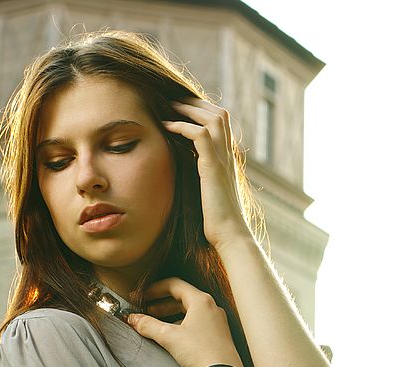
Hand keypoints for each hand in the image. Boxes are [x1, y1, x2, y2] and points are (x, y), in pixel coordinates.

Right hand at [125, 277, 244, 366]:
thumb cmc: (201, 351)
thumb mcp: (169, 336)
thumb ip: (148, 325)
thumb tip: (133, 319)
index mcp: (201, 301)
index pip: (174, 285)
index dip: (154, 289)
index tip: (142, 296)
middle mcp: (211, 307)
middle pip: (183, 297)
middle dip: (161, 303)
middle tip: (147, 310)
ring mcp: (217, 321)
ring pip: (190, 311)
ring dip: (171, 314)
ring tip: (157, 323)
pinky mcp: (219, 334)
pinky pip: (198, 322)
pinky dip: (183, 323)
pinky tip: (174, 335)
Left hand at [163, 97, 254, 249]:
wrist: (230, 234)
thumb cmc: (217, 220)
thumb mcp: (208, 193)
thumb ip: (202, 177)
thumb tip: (186, 172)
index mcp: (228, 159)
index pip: (221, 123)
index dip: (203, 111)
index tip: (182, 109)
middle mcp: (228, 156)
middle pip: (219, 114)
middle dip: (196, 103)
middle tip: (174, 100)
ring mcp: (223, 160)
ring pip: (212, 118)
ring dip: (189, 109)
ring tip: (170, 106)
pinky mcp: (213, 167)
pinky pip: (200, 134)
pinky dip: (183, 126)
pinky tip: (168, 127)